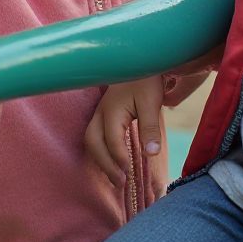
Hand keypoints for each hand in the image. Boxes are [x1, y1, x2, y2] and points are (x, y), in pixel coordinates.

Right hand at [85, 75, 165, 198]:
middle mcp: (101, 112)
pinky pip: (96, 135)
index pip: (111, 141)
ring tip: (117, 177)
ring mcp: (100, 111)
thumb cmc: (146, 78)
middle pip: (92, 142)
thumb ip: (150, 128)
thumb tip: (150, 154)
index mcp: (112, 110)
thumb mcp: (152, 102)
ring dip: (101, 159)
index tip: (129, 174)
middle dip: (104, 164)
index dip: (119, 159)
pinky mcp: (104, 112)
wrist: (138, 58)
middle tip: (121, 183)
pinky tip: (114, 160)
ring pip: (91, 139)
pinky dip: (102, 151)